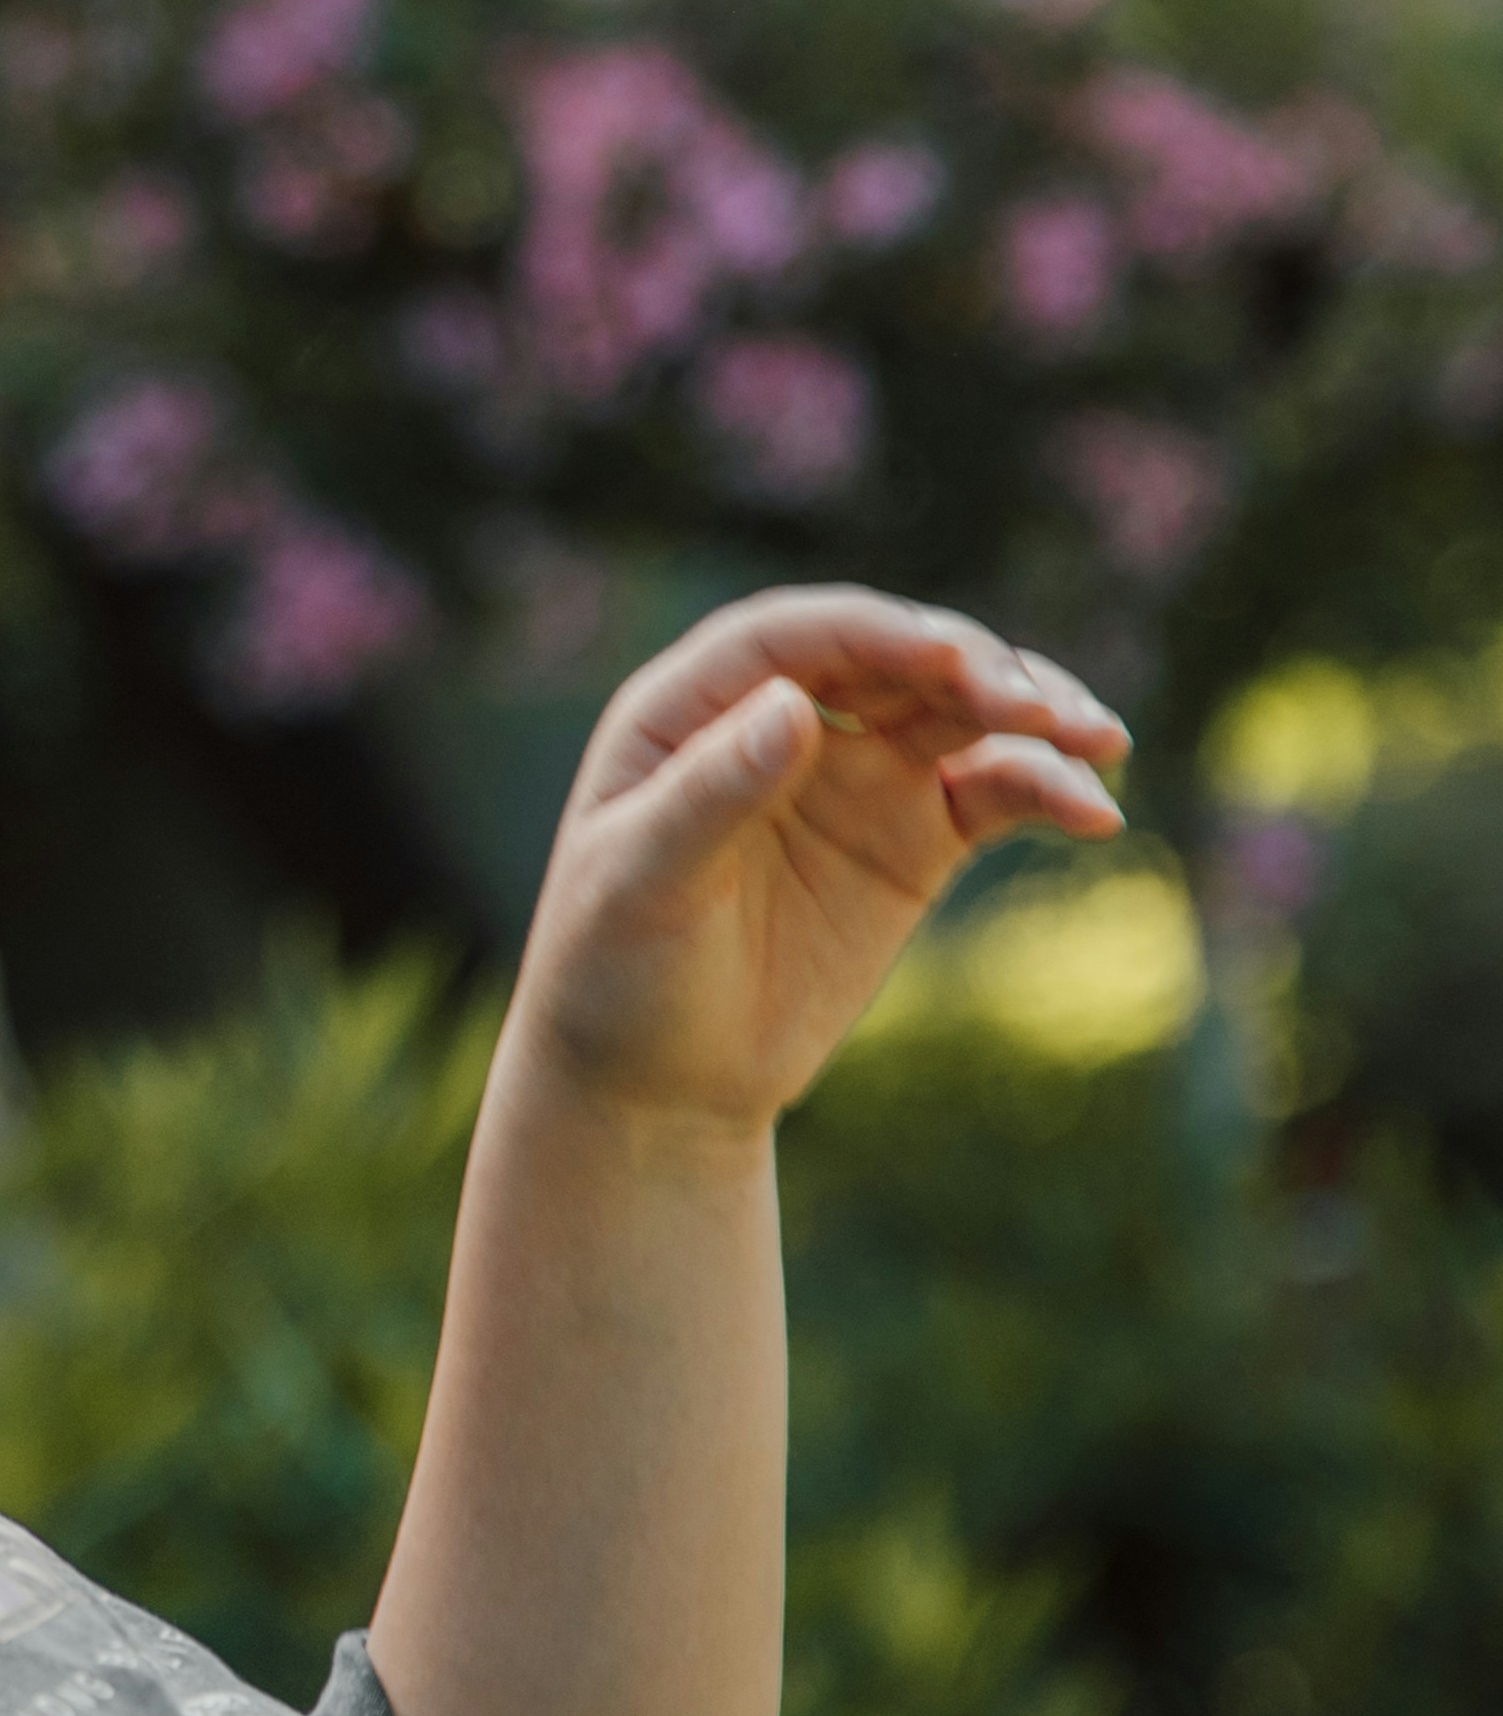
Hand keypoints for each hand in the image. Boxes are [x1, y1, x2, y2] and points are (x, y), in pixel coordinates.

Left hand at [505, 589, 1129, 1144]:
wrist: (657, 1082)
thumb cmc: (616, 971)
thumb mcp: (643, 884)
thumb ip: (712, 797)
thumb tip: (793, 707)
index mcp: (691, 707)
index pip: (796, 639)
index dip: (876, 634)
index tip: (950, 657)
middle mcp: (782, 719)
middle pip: (895, 661)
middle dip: (976, 669)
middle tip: (1040, 708)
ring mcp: (856, 775)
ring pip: (960, 713)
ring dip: (1034, 713)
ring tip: (1099, 742)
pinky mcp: (913, 839)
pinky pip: (993, 792)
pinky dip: (1046, 790)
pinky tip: (1095, 814)